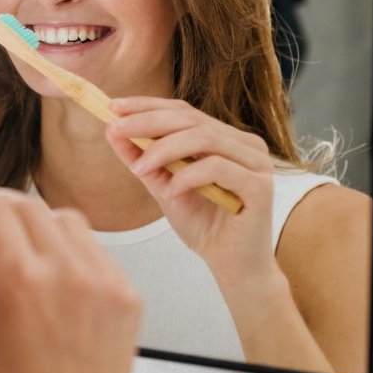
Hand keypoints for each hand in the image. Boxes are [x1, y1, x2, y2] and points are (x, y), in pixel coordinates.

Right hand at [0, 168, 152, 372]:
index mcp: (22, 281)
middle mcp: (67, 272)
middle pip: (28, 204)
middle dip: (1, 203)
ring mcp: (103, 279)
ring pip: (64, 217)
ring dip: (39, 222)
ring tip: (25, 254)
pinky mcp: (126, 289)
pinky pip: (93, 246)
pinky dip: (70, 248)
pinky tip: (57, 278)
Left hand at [105, 96, 275, 291]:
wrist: (232, 266)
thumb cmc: (203, 225)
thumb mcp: (163, 187)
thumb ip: (142, 159)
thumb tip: (112, 131)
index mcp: (224, 138)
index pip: (182, 110)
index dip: (147, 105)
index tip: (112, 107)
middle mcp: (244, 144)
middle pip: (190, 119)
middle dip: (147, 121)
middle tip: (116, 129)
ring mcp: (255, 163)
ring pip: (204, 138)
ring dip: (163, 150)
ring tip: (139, 168)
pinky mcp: (260, 186)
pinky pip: (218, 168)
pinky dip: (188, 176)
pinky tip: (170, 192)